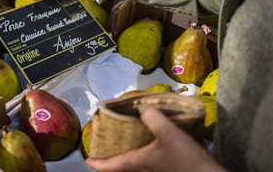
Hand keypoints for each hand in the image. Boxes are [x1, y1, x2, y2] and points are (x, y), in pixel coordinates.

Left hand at [86, 108, 225, 171]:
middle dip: (112, 160)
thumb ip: (153, 117)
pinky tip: (150, 145)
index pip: (111, 166)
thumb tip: (143, 108)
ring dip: (127, 157)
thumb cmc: (185, 159)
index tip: (88, 160)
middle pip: (122, 168)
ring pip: (135, 167)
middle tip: (106, 147)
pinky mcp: (167, 170)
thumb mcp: (167, 132)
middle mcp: (144, 171)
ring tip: (126, 143)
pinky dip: (142, 156)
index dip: (97, 164)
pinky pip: (147, 165)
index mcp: (137, 163)